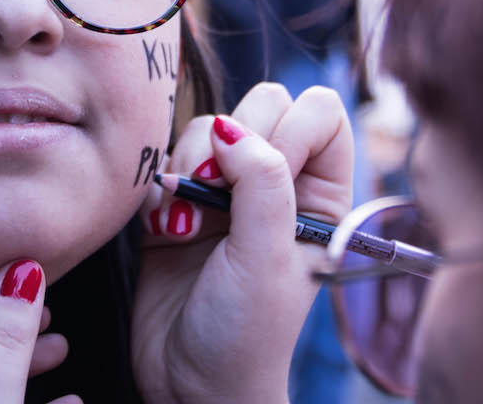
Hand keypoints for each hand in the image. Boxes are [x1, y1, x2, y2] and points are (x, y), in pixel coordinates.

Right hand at [132, 83, 353, 403]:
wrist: (188, 384)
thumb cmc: (245, 332)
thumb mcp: (268, 255)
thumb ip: (260, 180)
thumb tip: (231, 125)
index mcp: (319, 196)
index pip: (320, 112)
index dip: (290, 128)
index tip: (266, 171)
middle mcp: (275, 186)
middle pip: (261, 106)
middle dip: (234, 143)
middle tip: (219, 195)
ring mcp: (225, 192)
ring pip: (210, 127)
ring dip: (193, 167)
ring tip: (191, 222)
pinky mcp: (178, 203)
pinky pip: (167, 156)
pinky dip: (163, 186)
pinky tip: (168, 230)